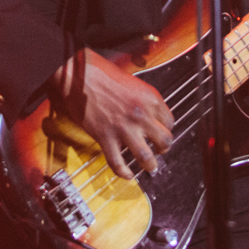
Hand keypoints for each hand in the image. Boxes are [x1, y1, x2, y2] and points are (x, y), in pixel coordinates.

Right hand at [50, 48, 173, 178]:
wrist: (79, 75)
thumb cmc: (101, 73)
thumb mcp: (133, 82)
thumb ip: (143, 101)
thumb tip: (150, 116)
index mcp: (149, 98)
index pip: (169, 121)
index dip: (166, 129)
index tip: (161, 132)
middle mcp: (140, 114)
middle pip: (164, 140)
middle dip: (164, 149)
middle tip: (160, 151)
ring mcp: (123, 127)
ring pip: (145, 157)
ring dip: (150, 165)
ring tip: (149, 167)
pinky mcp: (105, 137)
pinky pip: (117, 163)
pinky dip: (123, 172)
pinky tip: (127, 174)